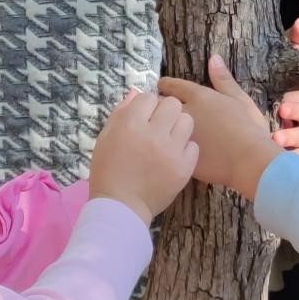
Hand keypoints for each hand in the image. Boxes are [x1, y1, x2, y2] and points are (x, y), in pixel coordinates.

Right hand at [88, 91, 199, 218]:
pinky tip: (174, 156)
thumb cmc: (108, 171)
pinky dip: (185, 149)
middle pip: (172, 104)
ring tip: (169, 139)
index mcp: (130, 124)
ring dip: (178, 126)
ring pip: (187, 121)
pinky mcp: (184, 167)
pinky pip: (193, 145)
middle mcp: (152, 134)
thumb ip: (120, 113)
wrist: (121, 206)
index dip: (146, 106)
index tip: (144, 116)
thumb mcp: (105, 138)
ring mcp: (171, 151)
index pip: (148, 97)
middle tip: (159, 125)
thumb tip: (136, 93)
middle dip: (165, 111)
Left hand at [156, 57, 282, 200]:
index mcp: (199, 97)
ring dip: (158, 125)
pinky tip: (168, 149)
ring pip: (159, 126)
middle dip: (158, 104)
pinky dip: (165, 146)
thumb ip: (224, 80)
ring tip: (160, 127)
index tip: (161, 86)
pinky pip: (166, 147)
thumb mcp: (240, 99)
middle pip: (160, 105)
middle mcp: (185, 113)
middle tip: (158, 107)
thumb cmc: (249, 128)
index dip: (165, 85)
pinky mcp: (178, 155)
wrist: (248, 161)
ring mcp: (179, 135)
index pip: (173, 85)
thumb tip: (214, 58)